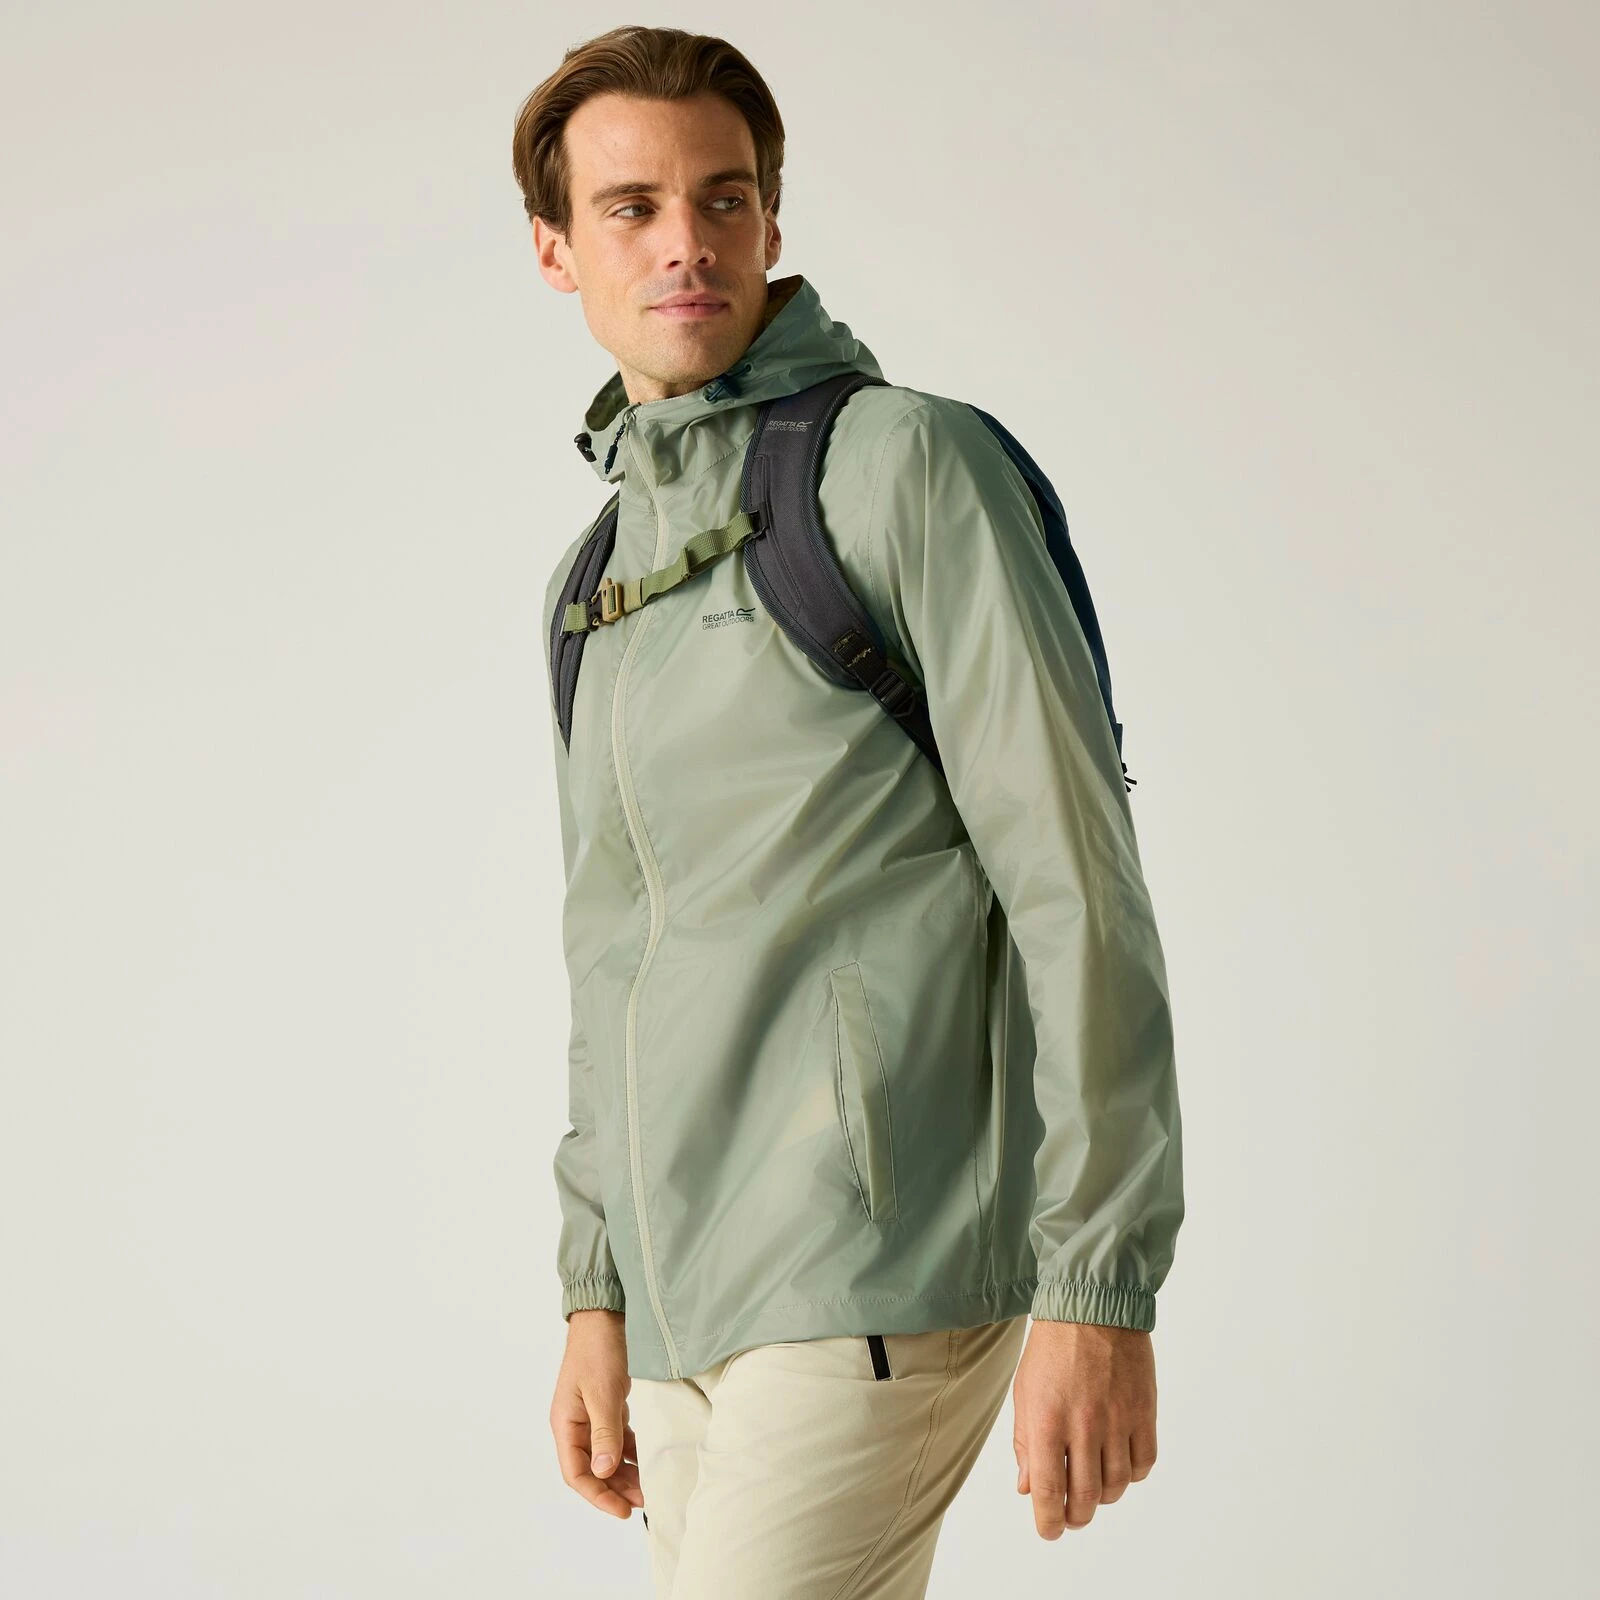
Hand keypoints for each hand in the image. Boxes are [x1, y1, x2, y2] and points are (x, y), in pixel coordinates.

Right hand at [550, 1309, 644, 1518]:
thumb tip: (602, 1472)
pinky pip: (617, 1438)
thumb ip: (604, 1433)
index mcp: (565, 1424)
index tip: (622, 1510)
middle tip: (643, 1502)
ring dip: (625, 1472)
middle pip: (592, 1469)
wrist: (605, 1315)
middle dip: (616, 1488)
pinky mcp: (607, 1405)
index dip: (598, 1495)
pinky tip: (646, 1459)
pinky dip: (631, 1450)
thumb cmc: (598, 1349)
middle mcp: (575, 1424)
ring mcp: (591, 1415)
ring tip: (647, 1487)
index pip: (576, 1473)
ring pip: (607, 1456)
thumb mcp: (602, 1393)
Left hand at [1011, 1319, 1156, 1537]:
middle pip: (1086, 1497)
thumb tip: (1028, 1488)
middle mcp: (1083, 1424)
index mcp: (1046, 1420)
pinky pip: (1143, 1464)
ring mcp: (1117, 1419)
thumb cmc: (1052, 1348)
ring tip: (1093, 1488)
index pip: (1049, 1490)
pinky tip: (1118, 1465)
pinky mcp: (1143, 1412)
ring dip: (1103, 1498)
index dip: (1048, 1521)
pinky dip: (1131, 1475)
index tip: (1049, 1530)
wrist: (1093, 1307)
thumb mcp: (1025, 1392)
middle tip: (1071, 1516)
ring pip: (1116, 1486)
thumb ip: (1024, 1442)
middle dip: (1076, 1517)